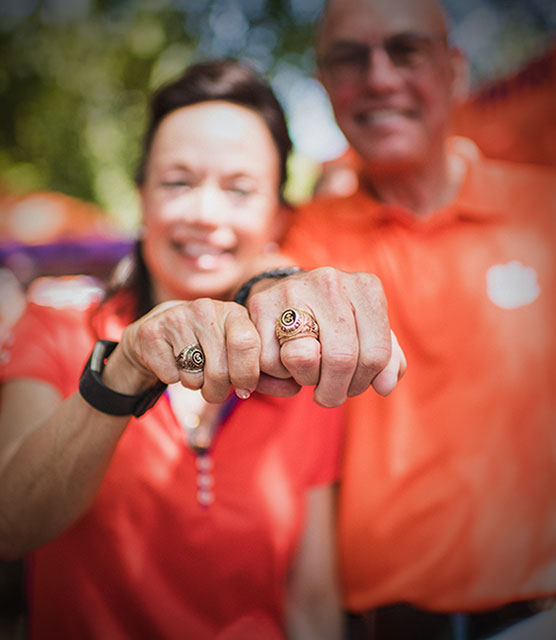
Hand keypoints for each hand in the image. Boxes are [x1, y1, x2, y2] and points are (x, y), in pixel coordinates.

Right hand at [108, 299, 261, 402]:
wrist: (160, 332)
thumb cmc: (207, 346)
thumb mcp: (232, 345)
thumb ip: (250, 361)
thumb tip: (250, 388)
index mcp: (233, 312)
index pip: (247, 344)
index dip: (247, 375)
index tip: (245, 389)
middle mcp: (205, 309)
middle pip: (220, 370)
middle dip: (220, 391)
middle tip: (216, 389)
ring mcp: (177, 317)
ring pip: (194, 377)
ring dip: (196, 384)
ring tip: (192, 368)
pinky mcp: (151, 332)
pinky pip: (171, 376)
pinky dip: (173, 378)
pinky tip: (172, 361)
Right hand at [246, 267, 405, 406]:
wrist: (288, 294)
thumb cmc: (335, 323)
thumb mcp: (367, 335)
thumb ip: (387, 361)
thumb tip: (385, 386)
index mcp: (365, 287)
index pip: (376, 354)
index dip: (365, 382)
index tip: (354, 386)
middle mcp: (330, 281)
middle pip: (341, 358)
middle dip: (335, 391)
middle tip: (329, 395)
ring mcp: (293, 289)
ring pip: (302, 358)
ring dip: (305, 380)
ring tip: (307, 373)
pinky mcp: (261, 303)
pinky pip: (270, 361)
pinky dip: (278, 374)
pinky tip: (284, 361)